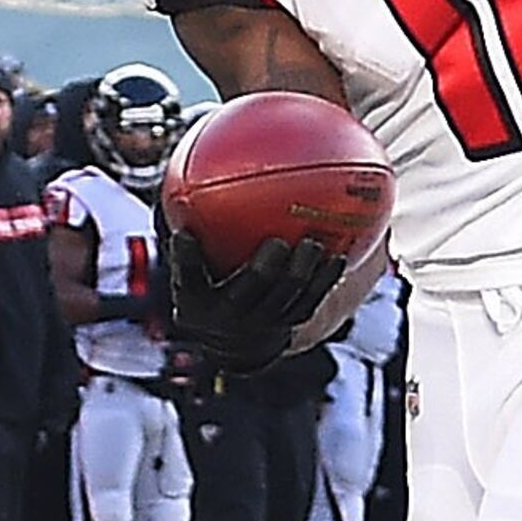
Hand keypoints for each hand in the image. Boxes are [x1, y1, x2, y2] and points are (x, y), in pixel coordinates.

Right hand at [163, 225, 342, 373]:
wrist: (233, 343)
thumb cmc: (209, 287)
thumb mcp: (191, 271)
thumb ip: (189, 238)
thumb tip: (182, 177)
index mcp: (197, 300)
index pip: (187, 276)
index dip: (187, 259)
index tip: (185, 236)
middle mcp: (229, 316)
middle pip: (249, 291)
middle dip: (264, 271)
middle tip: (278, 243)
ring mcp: (263, 322)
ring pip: (286, 297)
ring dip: (301, 273)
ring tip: (312, 245)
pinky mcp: (291, 322)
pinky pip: (311, 300)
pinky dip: (325, 280)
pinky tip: (338, 256)